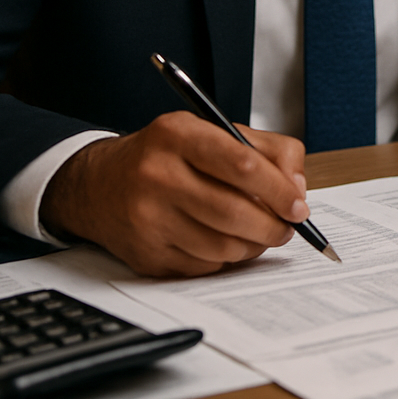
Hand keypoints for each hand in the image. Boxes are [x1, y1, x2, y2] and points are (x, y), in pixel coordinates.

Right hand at [41, 111, 307, 276]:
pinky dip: (226, 258)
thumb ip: (266, 150)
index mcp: (177, 135)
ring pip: (222, 245)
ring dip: (253, 245)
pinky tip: (227, 242)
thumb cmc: (167, 156)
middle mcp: (157, 175)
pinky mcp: (146, 254)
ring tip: (260, 234)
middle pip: (234, 211)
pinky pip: (204, 265)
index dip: (278, 189)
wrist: (99, 185)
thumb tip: (297, 188)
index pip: (242, 164)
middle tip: (287, 228)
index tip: (298, 205)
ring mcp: (148, 218)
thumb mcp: (212, 133)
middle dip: (272, 225)